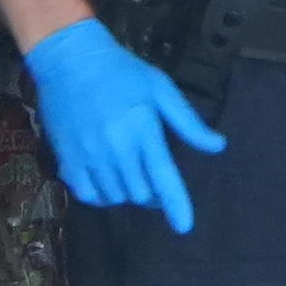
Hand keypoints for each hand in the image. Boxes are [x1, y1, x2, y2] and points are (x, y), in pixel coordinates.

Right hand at [24, 18, 224, 234]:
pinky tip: (106, 181)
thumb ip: (188, 122)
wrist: (69, 59)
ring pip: (115, 196)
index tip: (184, 226)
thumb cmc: (121, 71)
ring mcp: (89, 155)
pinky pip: (87, 194)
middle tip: (152, 177)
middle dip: (151, 193)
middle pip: (140, 192)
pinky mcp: (67, 159)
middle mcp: (116, 147)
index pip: (163, 176)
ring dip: (127, 192)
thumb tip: (218, 146)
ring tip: (129, 173)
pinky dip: (101, 195)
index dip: (175, 204)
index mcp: (142, 129)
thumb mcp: (160, 89)